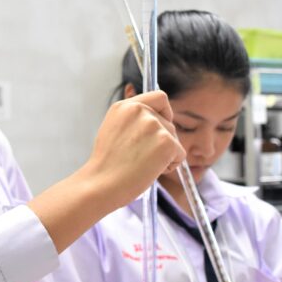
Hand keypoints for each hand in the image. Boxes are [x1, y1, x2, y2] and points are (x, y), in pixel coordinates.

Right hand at [83, 90, 185, 209]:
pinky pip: (180, 154)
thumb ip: (134, 121)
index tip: (160, 127)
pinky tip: (150, 170)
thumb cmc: (107, 165)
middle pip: (168, 122)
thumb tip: (157, 123)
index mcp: (125, 106)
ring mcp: (154, 125)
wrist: (101, 184)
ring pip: (174, 139)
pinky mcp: (166, 142)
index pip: (159, 97)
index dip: (164, 112)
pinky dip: (170, 165)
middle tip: (140, 157)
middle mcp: (140, 110)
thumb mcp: (114, 130)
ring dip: (165, 154)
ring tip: (142, 164)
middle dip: (161, 140)